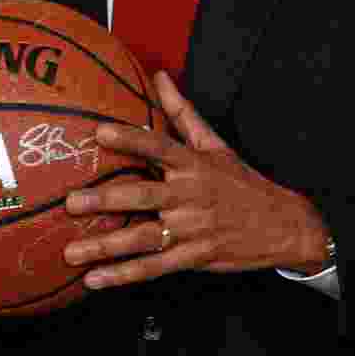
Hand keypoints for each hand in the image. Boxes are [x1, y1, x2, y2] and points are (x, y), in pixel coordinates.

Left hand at [62, 71, 330, 288]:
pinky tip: (95, 279)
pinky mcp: (195, 257)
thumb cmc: (241, 181)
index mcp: (193, 165)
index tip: (100, 133)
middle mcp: (190, 196)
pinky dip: (124, 275)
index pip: (159, 147)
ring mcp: (192, 229)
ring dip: (106, 246)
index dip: (131, 139)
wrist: (284, 225)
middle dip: (105, 200)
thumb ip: (182, 113)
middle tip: (71, 202)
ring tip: (71, 251)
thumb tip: (159, 76)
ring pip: (143, 238)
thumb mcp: (215, 144)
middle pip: (142, 196)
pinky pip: (154, 267)